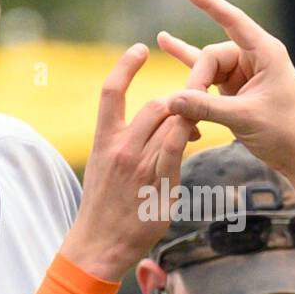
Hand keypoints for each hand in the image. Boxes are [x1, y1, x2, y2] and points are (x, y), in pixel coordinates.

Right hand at [60, 44, 194, 281]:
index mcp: (103, 140)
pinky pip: (177, 147)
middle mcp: (120, 147)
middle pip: (156, 106)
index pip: (111, 91)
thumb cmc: (104, 208)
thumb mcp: (104, 168)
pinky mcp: (157, 182)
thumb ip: (125, 144)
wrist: (98, 245)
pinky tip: (196, 133)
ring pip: (171, 123)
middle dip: (178, 100)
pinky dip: (189, 133)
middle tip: (191, 107)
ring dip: (189, 119)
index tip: (139, 49)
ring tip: (195, 126)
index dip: (126, 66)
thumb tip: (150, 128)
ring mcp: (139, 164)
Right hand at [158, 0, 294, 178]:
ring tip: (160, 43)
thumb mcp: (243, 118)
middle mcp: (255, 57)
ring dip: (191, 80)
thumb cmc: (284, 134)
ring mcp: (244, 72)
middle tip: (187, 109)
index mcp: (266, 53)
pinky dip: (191, 74)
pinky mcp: (236, 89)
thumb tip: (171, 100)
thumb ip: (206, 108)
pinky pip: (208, 79)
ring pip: (206, 68)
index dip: (209, 4)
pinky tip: (168, 44)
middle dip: (196, 81)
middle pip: (211, 56)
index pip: (233, 21)